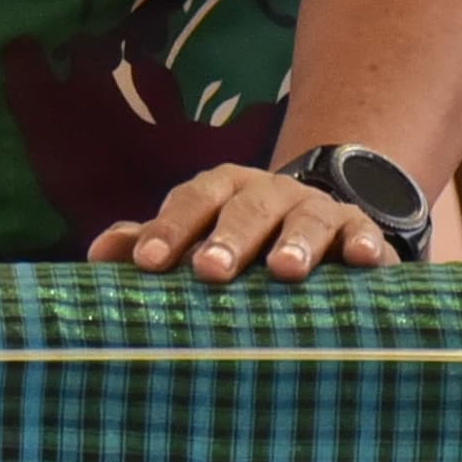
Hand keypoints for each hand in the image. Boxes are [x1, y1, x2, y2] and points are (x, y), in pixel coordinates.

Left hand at [88, 163, 398, 282]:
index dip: (169, 228)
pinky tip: (365, 262)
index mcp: (222, 191)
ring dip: (296, 242)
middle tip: (209, 271)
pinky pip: (364, 235)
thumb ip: (152, 241)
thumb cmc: (240, 237)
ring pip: (306, 219)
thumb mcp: (196, 234)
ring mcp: (316, 210)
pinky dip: (365, 245)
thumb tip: (96, 254)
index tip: (147, 262)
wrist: (317, 216)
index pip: (191, 201)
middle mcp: (268, 193)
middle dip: (228, 238)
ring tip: (284, 271)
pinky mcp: (360, 231)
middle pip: (246, 209)